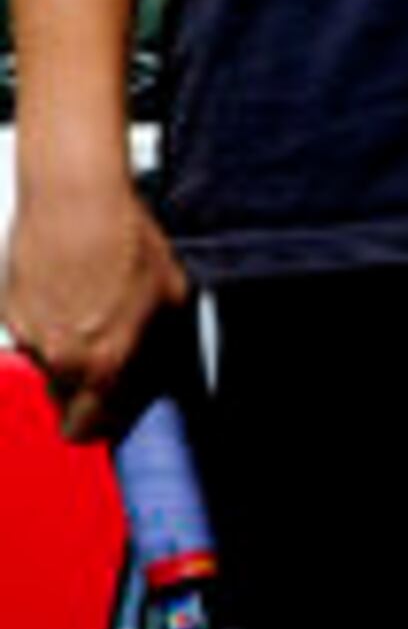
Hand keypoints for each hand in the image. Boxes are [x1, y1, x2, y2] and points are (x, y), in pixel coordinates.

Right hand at [2, 171, 187, 444]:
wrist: (76, 198)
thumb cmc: (129, 245)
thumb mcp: (171, 305)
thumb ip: (157, 354)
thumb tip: (152, 379)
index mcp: (102, 367)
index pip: (87, 430)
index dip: (100, 427)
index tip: (109, 418)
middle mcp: (58, 358)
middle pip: (64, 401)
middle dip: (85, 390)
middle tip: (107, 358)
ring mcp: (27, 333)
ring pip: (46, 365)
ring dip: (64, 352)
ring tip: (89, 312)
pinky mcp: (7, 307)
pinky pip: (28, 332)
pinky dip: (45, 322)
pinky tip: (66, 292)